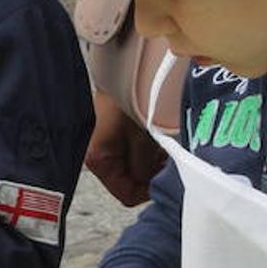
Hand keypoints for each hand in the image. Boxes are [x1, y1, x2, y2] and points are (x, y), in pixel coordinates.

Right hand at [84, 91, 166, 206]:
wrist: (118, 73)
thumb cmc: (125, 102)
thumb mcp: (139, 138)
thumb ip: (144, 167)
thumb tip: (150, 184)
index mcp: (99, 161)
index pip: (127, 195)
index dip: (149, 191)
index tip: (166, 178)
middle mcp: (98, 158)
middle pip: (131, 182)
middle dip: (151, 174)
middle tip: (168, 160)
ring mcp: (104, 148)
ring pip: (134, 168)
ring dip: (151, 162)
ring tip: (164, 147)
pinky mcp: (111, 138)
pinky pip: (132, 154)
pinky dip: (146, 152)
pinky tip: (156, 139)